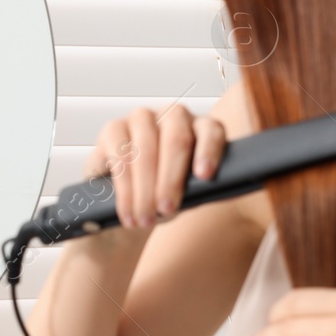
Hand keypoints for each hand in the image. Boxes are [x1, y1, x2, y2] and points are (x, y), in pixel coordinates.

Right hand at [86, 104, 226, 228]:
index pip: (211, 131)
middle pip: (176, 140)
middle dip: (170, 179)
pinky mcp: (113, 129)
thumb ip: (206, 190)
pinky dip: (124, 188)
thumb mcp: (191, 196)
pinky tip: (127, 210)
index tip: (204, 176)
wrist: (131, 204)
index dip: (208, 152)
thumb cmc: (167, 195)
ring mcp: (142, 118)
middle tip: (166, 210)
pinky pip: (119, 155)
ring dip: (144, 189)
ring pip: (145, 150)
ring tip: (144, 219)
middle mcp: (173, 116)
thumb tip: (222, 193)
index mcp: (201, 128)